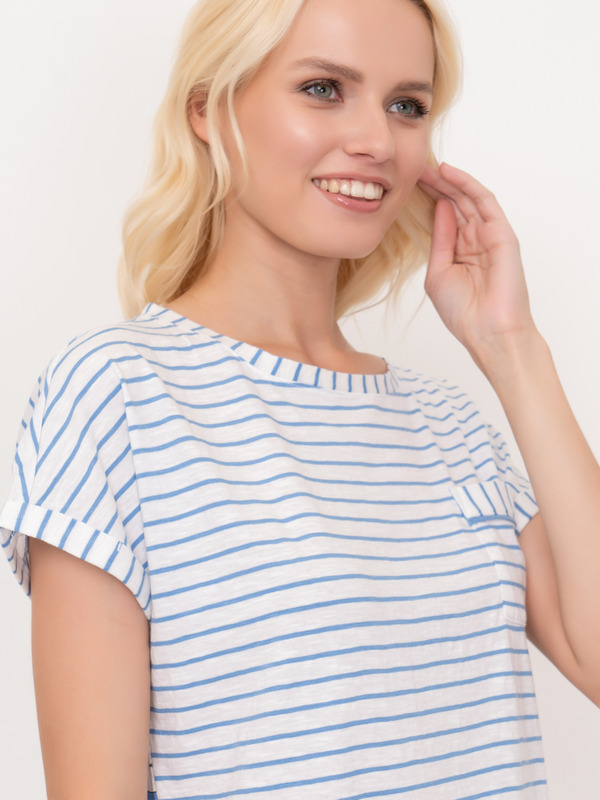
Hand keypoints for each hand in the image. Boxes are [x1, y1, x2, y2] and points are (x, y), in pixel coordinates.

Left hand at [418, 163, 535, 360]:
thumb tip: (441, 208)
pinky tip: (449, 173)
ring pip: (468, 198)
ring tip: (427, 166)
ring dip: (449, 180)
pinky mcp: (502, 233)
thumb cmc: (463, 311)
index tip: (407, 185)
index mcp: (460, 251)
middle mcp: (476, 240)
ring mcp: (490, 235)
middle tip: (414, 168)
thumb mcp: (438, 272)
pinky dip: (467, 184)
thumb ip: (440, 239)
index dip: (428, 199)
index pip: (444, 217)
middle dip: (436, 185)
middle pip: (455, 203)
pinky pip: (484, 201)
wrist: (487, 331)